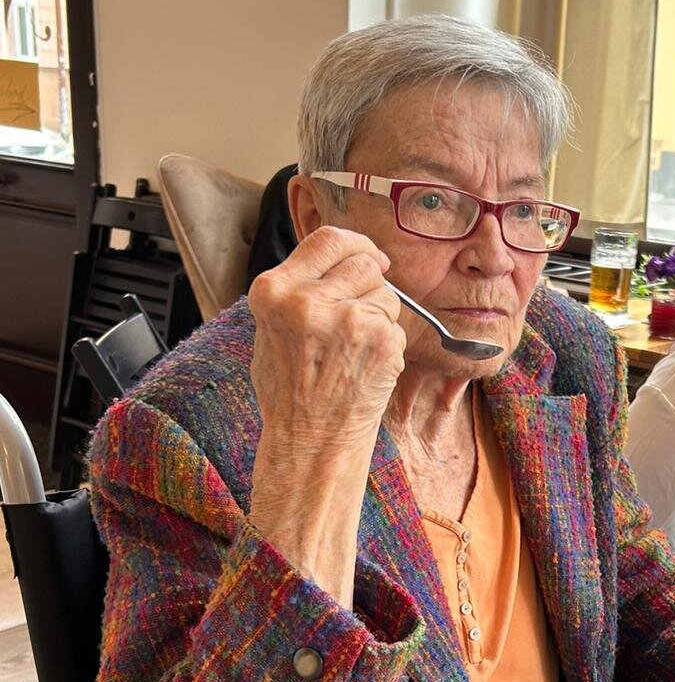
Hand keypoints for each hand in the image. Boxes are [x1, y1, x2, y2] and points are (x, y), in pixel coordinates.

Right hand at [248, 227, 406, 452]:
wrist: (310, 442)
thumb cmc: (290, 393)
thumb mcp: (271, 331)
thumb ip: (297, 291)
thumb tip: (334, 262)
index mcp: (275, 291)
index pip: (327, 239)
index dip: (356, 244)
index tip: (370, 256)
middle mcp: (308, 299)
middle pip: (363, 262)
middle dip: (370, 283)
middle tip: (360, 316)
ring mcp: (348, 319)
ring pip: (385, 293)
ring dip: (379, 316)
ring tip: (355, 351)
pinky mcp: (381, 340)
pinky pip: (396, 325)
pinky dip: (389, 344)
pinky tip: (366, 367)